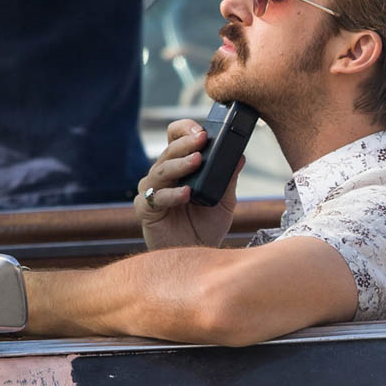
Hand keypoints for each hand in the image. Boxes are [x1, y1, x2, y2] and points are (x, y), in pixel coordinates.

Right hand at [134, 119, 243, 249]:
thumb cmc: (207, 227)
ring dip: (180, 164)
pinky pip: (156, 198)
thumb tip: (240, 156)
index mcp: (179, 167)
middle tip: (201, 139)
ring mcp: (152, 191)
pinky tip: (186, 193)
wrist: (197, 255)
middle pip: (168, 151)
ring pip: (161, 171)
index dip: (184, 130)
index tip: (202, 131)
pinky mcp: (146, 210)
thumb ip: (228, 178)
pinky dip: (172, 195)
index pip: (174, 138)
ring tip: (197, 161)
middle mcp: (163, 175)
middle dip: (185, 143)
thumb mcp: (224, 200)